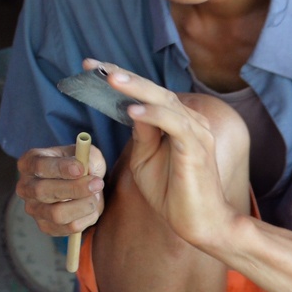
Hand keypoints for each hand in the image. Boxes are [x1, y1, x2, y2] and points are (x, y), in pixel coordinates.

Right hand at [15, 139, 106, 237]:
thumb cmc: (79, 165)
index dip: (60, 168)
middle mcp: (25, 187)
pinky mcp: (45, 226)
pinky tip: (91, 207)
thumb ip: (88, 157)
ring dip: (83, 205)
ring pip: (57, 214)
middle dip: (74, 188)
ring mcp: (33, 209)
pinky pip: (69, 228)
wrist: (80, 185)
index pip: (39, 165)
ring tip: (95, 196)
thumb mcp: (85, 153)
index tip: (81, 168)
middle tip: (97, 183)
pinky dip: (86, 218)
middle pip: (43, 191)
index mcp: (29, 162)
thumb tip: (88, 168)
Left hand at [89, 59, 234, 250]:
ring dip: (136, 88)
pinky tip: (132, 110)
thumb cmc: (173, 194)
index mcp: (177, 122)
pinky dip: (154, 114)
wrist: (200, 224)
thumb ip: (141, 134)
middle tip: (94, 66)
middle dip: (122, 76)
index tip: (91, 69)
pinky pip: (174, 124)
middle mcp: (190, 121)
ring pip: (164, 100)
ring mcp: (196, 132)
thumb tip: (130, 109)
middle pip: (154, 90)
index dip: (121, 79)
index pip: (147, 94)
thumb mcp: (145, 160)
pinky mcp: (197, 148)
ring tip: (110, 78)